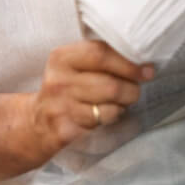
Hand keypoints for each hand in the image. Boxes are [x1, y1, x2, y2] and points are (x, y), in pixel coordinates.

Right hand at [27, 40, 154, 157]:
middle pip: (111, 85)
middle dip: (132, 89)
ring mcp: (59, 108)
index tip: (147, 70)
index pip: (101, 54)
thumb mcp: (75, 65)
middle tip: (134, 91)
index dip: (129, 63)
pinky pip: (102, 125)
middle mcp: (58, 81)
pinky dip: (111, 120)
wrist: (36, 122)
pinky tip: (104, 115)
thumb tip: (143, 61)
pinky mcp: (65, 131)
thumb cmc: (67, 88)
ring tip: (119, 103)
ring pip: (110, 107)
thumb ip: (104, 57)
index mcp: (61, 58)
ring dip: (123, 106)